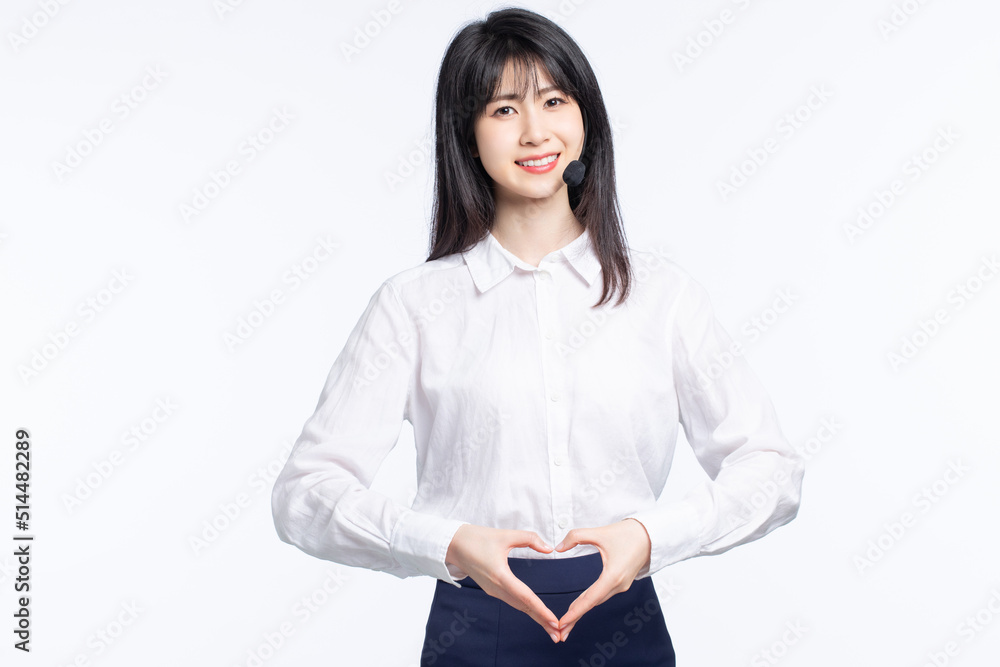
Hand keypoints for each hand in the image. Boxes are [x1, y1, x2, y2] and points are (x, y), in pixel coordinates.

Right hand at [445, 524, 562, 642]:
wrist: (453, 544)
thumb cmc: (477, 538)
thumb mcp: (505, 535)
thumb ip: (529, 539)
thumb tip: (549, 548)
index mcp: (500, 576)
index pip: (526, 597)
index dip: (541, 610)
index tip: (554, 621)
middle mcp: (497, 588)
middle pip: (524, 607)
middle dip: (542, 621)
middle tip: (558, 634)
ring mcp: (493, 590)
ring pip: (518, 606)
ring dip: (535, 616)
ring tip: (551, 627)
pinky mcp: (492, 589)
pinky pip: (512, 601)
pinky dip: (526, 608)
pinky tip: (535, 612)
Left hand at [552, 518, 651, 641]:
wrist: (650, 535)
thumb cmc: (627, 533)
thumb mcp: (599, 532)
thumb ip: (576, 536)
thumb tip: (558, 547)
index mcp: (613, 576)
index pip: (590, 599)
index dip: (575, 612)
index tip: (562, 623)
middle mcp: (618, 585)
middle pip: (592, 604)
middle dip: (575, 617)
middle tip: (559, 631)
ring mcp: (621, 585)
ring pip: (597, 601)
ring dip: (581, 610)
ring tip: (566, 621)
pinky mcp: (622, 582)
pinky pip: (602, 595)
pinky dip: (589, 602)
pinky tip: (579, 605)